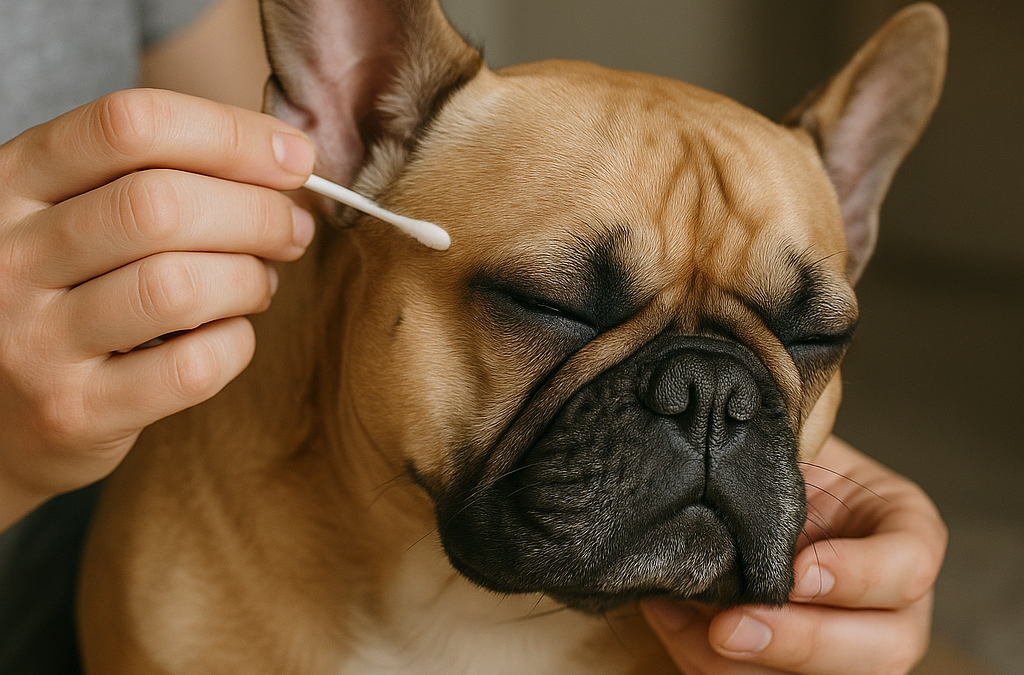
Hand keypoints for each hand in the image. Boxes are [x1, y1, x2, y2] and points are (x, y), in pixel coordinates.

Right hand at [0, 89, 315, 530]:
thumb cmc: (58, 294)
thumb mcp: (71, 215)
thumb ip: (152, 176)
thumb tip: (284, 158)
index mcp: (9, 182)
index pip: (128, 125)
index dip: (230, 134)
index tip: (294, 158)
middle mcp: (7, 256)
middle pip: (161, 206)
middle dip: (257, 212)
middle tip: (292, 229)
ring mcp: (32, 341)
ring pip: (178, 287)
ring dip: (249, 280)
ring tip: (258, 284)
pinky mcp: (72, 413)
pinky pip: (190, 368)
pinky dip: (235, 345)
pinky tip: (230, 335)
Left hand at [640, 436, 946, 674]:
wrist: (736, 478)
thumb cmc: (771, 459)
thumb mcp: (787, 449)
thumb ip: (783, 467)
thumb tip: (740, 482)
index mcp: (903, 532)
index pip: (911, 564)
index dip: (861, 575)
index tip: (798, 571)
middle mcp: (892, 602)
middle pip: (883, 650)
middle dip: (801, 643)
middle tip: (728, 628)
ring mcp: (851, 644)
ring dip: (742, 665)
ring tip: (680, 616)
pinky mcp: (795, 663)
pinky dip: (704, 659)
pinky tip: (669, 617)